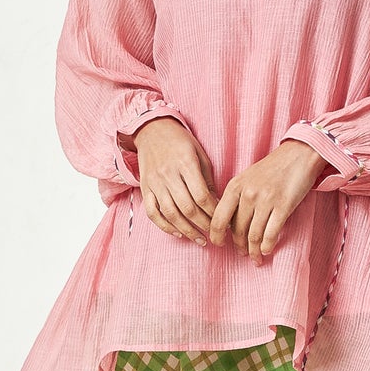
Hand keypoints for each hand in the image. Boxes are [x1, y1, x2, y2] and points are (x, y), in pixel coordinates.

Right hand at [134, 117, 217, 241]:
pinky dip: (165, 226)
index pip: (202, 195)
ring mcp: (154, 183)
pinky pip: (152, 212)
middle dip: (204, 225)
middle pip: (188, 208)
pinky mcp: (144, 188)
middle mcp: (168, 175)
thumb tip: (217, 204)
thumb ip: (207, 178)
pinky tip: (178, 233)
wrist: (151, 130)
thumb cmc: (180, 141)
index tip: (224, 220)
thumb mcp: (199, 154)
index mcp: (185, 164)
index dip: (214, 212)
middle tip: (216, 234)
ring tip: (200, 240)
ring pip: (171, 214)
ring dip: (187, 230)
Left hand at [209, 139, 332, 259]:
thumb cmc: (272, 168)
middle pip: (238, 230)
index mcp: (235, 186)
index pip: (219, 218)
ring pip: (254, 235)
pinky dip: (267, 246)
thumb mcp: (247, 178)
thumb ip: (236, 198)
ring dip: (253, 250)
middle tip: (241, 254)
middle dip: (239, 246)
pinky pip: (271, 233)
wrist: (298, 155)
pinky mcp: (283, 206)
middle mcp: (248, 194)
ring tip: (255, 258)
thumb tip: (228, 225)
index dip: (216, 236)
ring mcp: (266, 200)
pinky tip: (266, 250)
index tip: (218, 244)